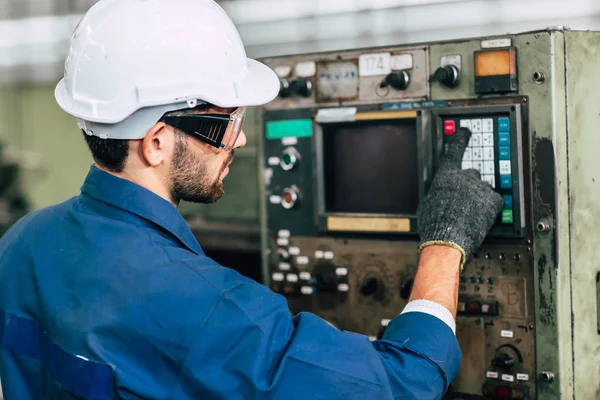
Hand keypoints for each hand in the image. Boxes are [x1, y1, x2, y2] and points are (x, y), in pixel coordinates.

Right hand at [417, 128, 503, 264]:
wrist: (447, 240)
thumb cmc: (434, 225)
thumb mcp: (426, 205)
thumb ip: (437, 193)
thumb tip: (439, 194)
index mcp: (445, 176)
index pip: (454, 152)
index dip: (460, 140)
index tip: (465, 131)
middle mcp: (464, 177)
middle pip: (472, 173)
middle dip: (470, 184)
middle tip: (465, 200)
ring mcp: (480, 188)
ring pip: (484, 188)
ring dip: (480, 197)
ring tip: (472, 214)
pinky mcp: (492, 201)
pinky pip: (496, 199)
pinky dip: (491, 206)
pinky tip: (484, 216)